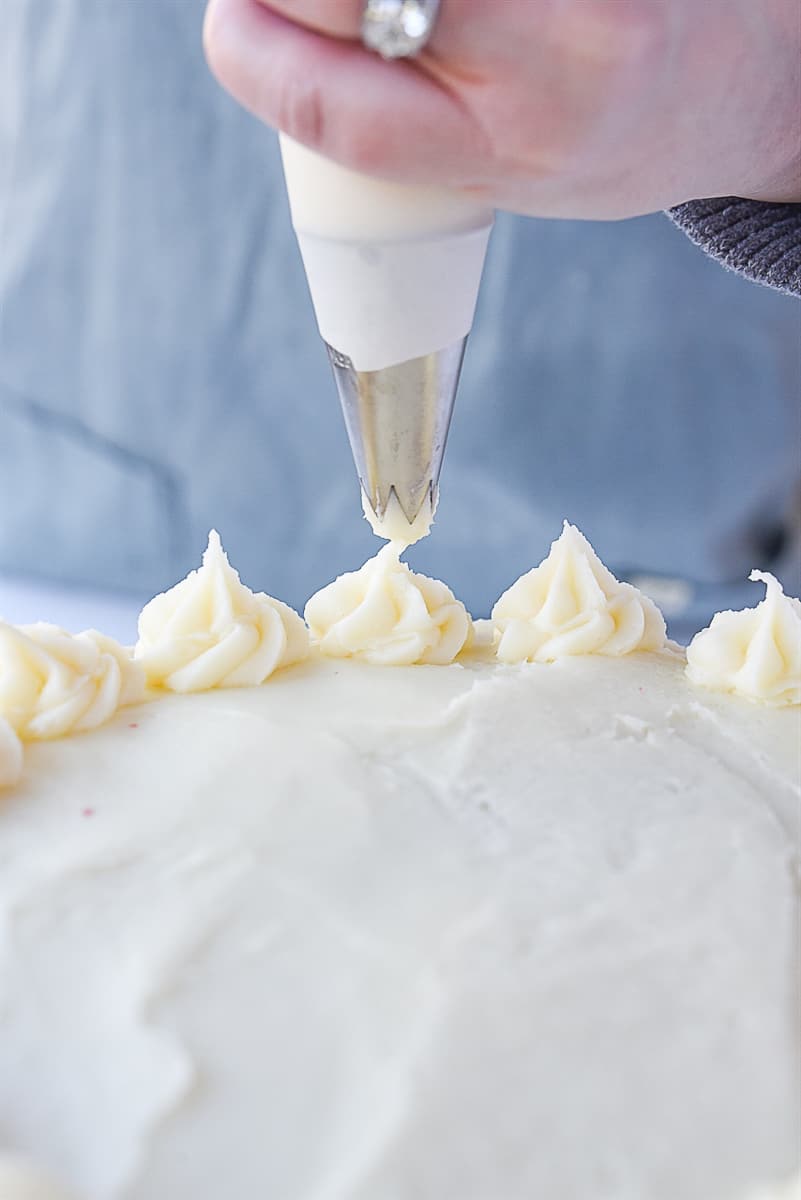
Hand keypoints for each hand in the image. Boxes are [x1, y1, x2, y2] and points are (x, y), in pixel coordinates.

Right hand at [203, 0, 800, 218]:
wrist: (728, 79)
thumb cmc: (595, 136)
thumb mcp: (492, 174)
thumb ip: (385, 117)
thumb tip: (260, 27)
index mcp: (519, 143)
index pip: (342, 107)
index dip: (256, 59)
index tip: (234, 33)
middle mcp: (562, 44)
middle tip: (291, 4)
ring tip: (365, 3)